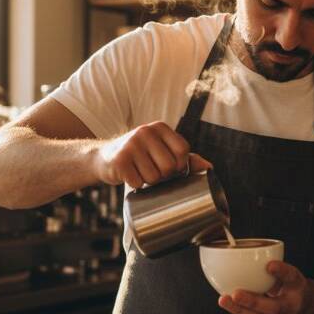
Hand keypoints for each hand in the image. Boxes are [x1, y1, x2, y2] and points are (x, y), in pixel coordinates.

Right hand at [94, 121, 211, 187]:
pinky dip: (135, 185)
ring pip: (154, 177)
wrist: (104, 157)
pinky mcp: (119, 160)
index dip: (180, 165)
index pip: (182, 150)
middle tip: (152, 171)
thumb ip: (185, 157)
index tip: (172, 168)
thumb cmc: (140, 156)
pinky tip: (129, 175)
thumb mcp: (162, 150)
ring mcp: (131, 144)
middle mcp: (145, 131)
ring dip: (148, 181)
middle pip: (169, 166)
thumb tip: (209, 168)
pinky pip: (138, 182)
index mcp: (160, 127)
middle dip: (164, 176)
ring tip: (140, 172)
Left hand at [217, 261, 311, 313]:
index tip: (270, 265)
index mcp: (297, 285)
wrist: (305, 306)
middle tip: (236, 294)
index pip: (291, 277)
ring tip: (224, 300)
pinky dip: (238, 310)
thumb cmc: (291, 284)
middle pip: (274, 307)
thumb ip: (274, 266)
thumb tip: (246, 255)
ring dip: (239, 309)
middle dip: (253, 301)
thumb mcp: (289, 272)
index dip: (281, 271)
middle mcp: (292, 305)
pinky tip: (226, 302)